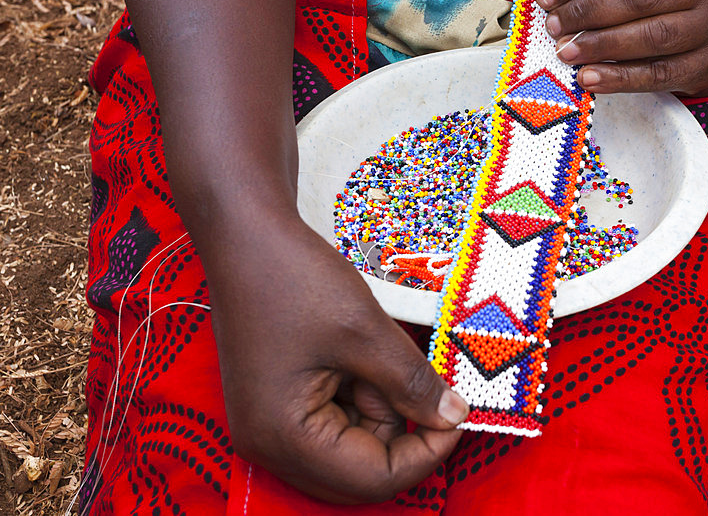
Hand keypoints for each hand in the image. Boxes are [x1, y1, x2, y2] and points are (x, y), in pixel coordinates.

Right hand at [203, 212, 467, 503]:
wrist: (243, 234)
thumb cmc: (294, 278)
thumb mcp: (366, 331)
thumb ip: (412, 383)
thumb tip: (455, 419)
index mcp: (283, 437)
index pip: (372, 480)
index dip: (425, 454)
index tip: (457, 413)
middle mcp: (268, 446)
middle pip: (360, 473)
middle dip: (399, 431)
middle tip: (416, 377)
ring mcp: (268, 427)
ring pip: (351, 446)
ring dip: (379, 407)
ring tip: (370, 350)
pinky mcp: (276, 406)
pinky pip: (334, 422)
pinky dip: (360, 395)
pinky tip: (356, 353)